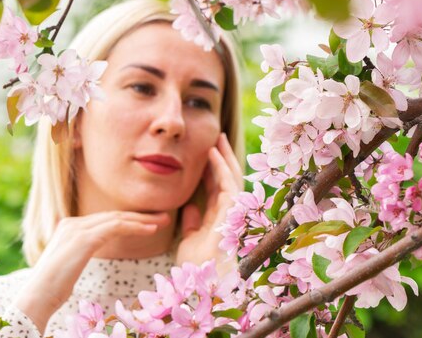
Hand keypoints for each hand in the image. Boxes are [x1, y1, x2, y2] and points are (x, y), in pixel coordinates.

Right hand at [13, 210, 169, 333]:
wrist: (36, 299)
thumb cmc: (52, 290)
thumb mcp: (69, 265)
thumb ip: (79, 253)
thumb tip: (87, 254)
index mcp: (68, 227)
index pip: (105, 219)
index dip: (128, 219)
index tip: (148, 222)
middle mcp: (72, 223)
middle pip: (113, 215)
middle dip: (140, 216)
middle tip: (162, 217)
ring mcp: (77, 229)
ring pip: (118, 218)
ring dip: (143, 219)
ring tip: (163, 221)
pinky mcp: (85, 238)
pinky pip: (117, 227)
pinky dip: (136, 227)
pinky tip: (151, 230)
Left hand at [177, 133, 242, 273]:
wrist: (202, 283)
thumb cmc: (196, 268)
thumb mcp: (189, 240)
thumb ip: (192, 223)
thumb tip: (189, 206)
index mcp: (218, 220)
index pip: (216, 189)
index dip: (211, 171)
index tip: (204, 155)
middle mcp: (228, 214)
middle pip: (227, 180)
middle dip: (222, 159)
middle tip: (216, 139)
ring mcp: (232, 212)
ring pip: (232, 178)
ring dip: (225, 157)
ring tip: (218, 138)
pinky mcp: (232, 212)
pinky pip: (228, 183)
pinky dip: (221, 167)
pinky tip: (213, 153)